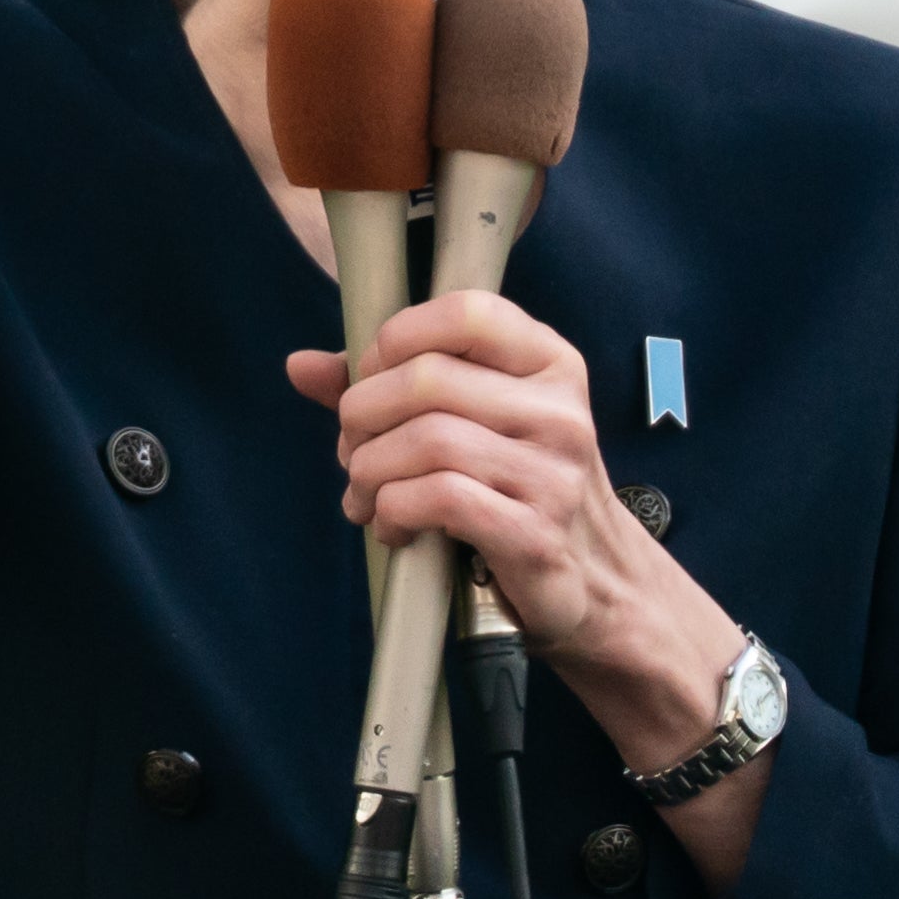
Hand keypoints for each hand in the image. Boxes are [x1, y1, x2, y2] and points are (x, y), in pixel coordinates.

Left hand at [287, 291, 738, 664]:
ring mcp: (551, 472)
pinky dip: (393, 511)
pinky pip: (437, 499)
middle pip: (427, 379)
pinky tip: (393, 526)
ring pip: (425, 440)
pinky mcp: (533, 533)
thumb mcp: (476, 424)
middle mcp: (558, 409)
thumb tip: (300, 365)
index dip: (397, 337)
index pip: (466, 312)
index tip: (370, 378)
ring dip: (368, 471)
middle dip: (363, 415)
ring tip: (363, 494)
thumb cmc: (522, 490)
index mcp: (549, 363)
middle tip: (350, 449)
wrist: (597, 586)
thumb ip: (389, 387)